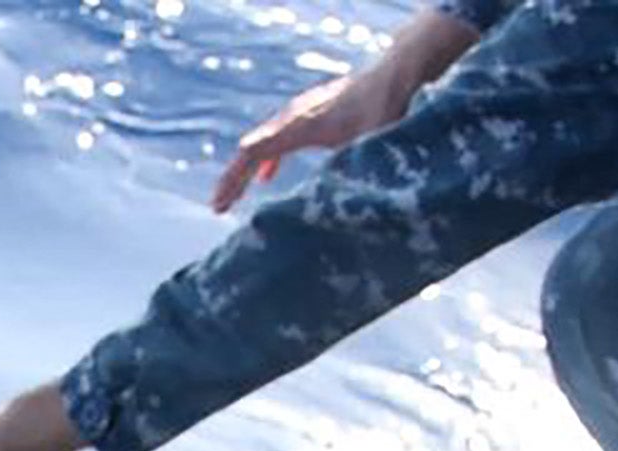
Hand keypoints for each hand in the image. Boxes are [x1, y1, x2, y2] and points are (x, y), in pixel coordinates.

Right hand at [210, 12, 480, 212]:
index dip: (233, 181)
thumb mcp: (365, 148)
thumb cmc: (385, 110)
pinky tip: (267, 178)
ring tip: (233, 197)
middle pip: (251, 148)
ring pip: (264, 142)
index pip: (252, 152)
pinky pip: (279, 138)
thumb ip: (344, 173)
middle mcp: (294, 115)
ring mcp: (302, 112)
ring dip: (248, 170)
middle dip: (233, 180)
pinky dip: (267, 159)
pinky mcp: (314, 113)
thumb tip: (326, 208)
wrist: (399, 75)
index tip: (219, 206)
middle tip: (218, 208)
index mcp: (300, 125)